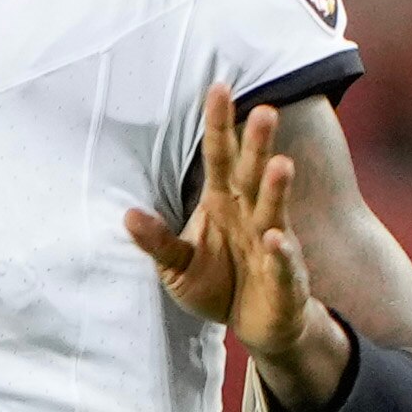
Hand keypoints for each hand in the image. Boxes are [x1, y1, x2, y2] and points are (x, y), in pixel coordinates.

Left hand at [126, 83, 346, 408]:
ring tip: (281, 164)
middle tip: (264, 111)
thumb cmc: (220, 283)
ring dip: (277, 189)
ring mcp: (272, 244)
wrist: (258, 324)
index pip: (220, 156)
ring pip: (273, 211)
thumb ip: (157, 240)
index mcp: (223, 202)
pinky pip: (282, 263)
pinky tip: (276, 239)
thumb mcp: (178, 264)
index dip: (219, 124)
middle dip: (258, 145)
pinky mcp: (285, 278)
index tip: (219, 87)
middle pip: (252, 174)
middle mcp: (250, 215)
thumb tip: (127, 215)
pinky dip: (280, 252)